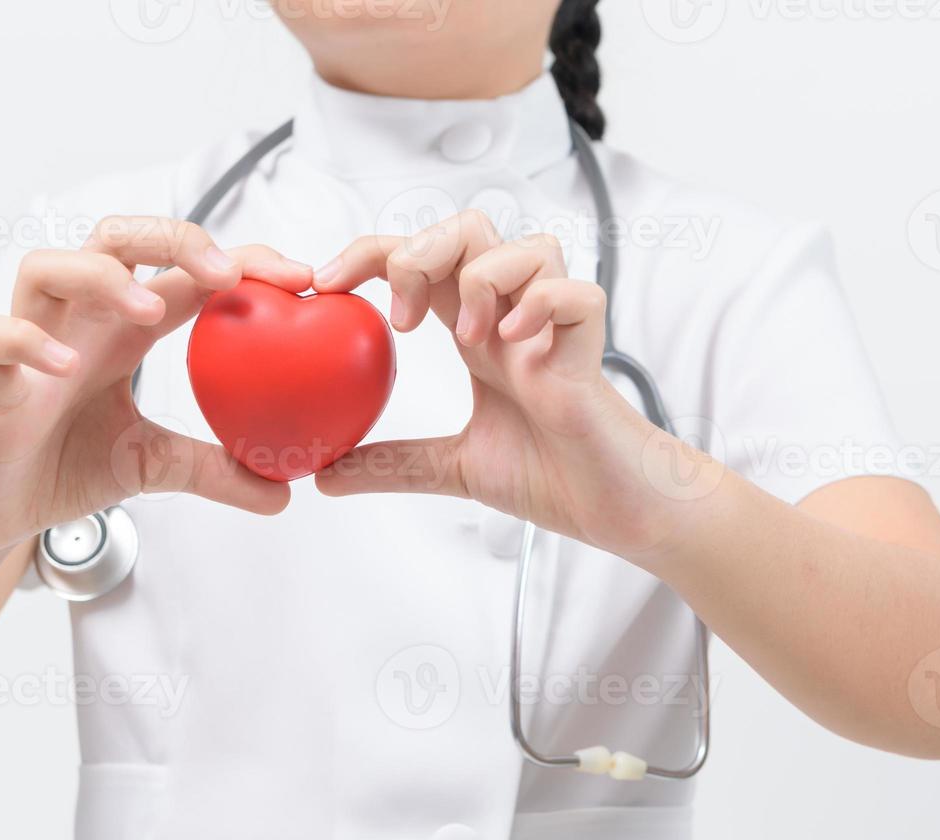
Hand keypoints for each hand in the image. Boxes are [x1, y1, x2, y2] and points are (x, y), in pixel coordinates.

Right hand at [0, 217, 307, 555]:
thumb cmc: (64, 464)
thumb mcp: (155, 466)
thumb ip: (216, 470)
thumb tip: (284, 493)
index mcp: (124, 328)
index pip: (184, 270)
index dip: (240, 260)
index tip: (298, 279)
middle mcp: (78, 319)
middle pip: (115, 237)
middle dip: (172, 239)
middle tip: (223, 273)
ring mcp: (28, 341)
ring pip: (45, 266)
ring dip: (99, 276)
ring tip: (149, 310)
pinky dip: (27, 340)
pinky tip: (66, 365)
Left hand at [309, 211, 689, 557]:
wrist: (613, 508)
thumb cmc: (555, 476)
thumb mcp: (453, 467)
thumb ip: (394, 463)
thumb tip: (325, 476)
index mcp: (477, 333)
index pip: (420, 259)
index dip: (371, 254)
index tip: (327, 283)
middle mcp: (513, 319)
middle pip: (470, 230)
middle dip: (421, 251)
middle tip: (401, 319)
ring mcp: (554, 330)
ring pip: (528, 245)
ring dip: (484, 277)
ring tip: (470, 337)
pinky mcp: (591, 351)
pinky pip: (578, 292)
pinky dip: (544, 302)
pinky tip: (518, 340)